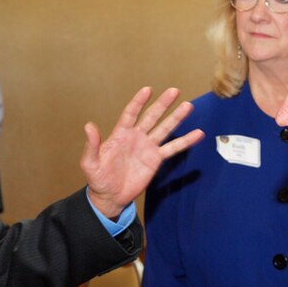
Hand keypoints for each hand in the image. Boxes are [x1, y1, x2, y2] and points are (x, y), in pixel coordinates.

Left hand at [80, 87, 203, 218]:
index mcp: (120, 134)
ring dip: (176, 118)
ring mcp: (147, 147)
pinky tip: (198, 134)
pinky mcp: (156, 159)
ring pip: (164, 129)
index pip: (130, 114)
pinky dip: (185, 141)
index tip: (148, 90)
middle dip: (162, 104)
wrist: (110, 196)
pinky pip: (172, 149)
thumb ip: (92, 145)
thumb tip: (89, 126)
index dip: (138, 102)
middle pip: (151, 117)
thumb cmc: (98, 179)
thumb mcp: (90, 163)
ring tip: (188, 106)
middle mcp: (136, 137)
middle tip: (174, 91)